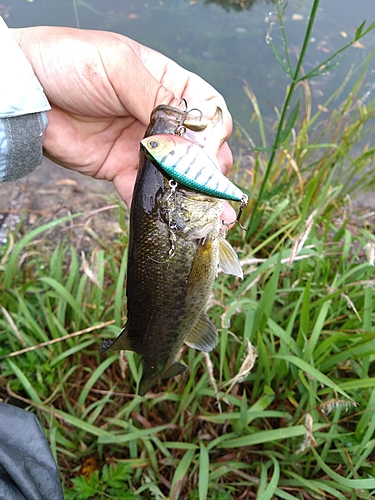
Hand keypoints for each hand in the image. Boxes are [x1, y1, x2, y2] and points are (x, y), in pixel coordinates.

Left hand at [11, 27, 233, 218]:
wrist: (26, 91)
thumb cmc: (68, 62)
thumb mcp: (118, 66)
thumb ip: (157, 97)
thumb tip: (192, 132)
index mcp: (165, 83)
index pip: (207, 107)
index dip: (214, 129)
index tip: (210, 148)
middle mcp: (157, 118)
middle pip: (197, 145)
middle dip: (209, 167)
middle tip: (213, 187)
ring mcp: (140, 146)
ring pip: (176, 173)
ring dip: (192, 194)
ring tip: (208, 215)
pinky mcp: (119, 169)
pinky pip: (142, 192)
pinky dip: (156, 206)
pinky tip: (171, 219)